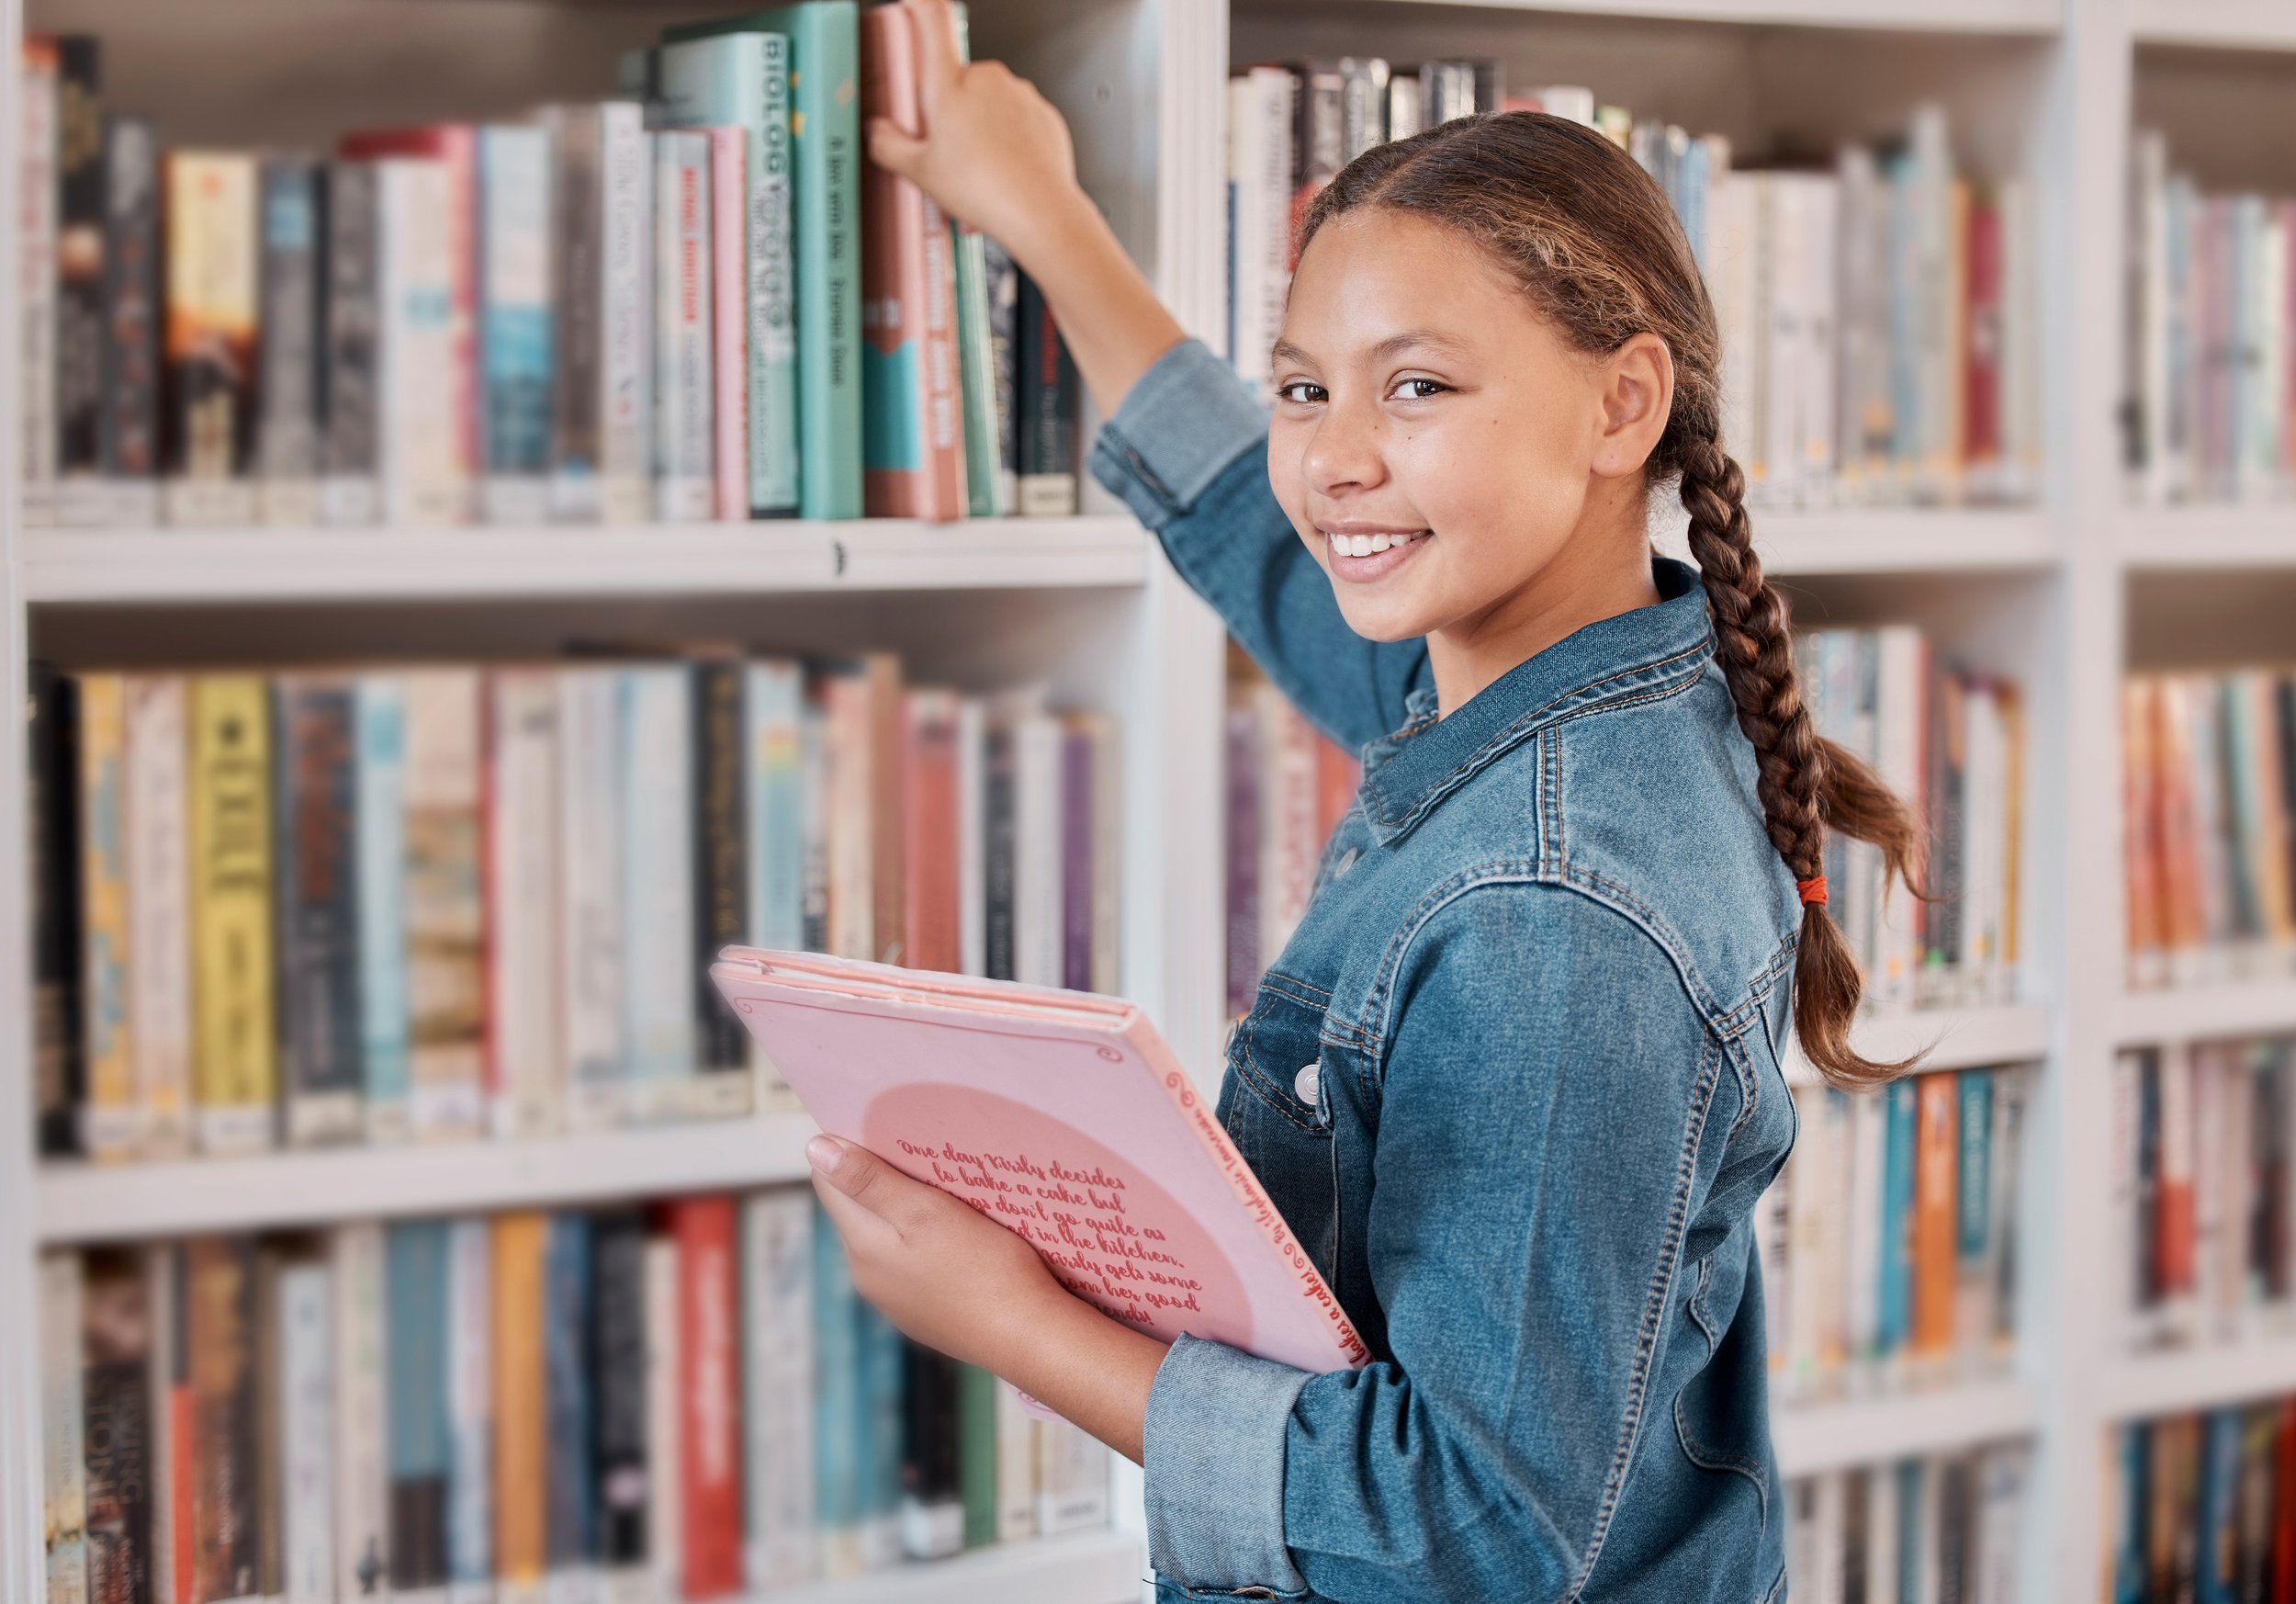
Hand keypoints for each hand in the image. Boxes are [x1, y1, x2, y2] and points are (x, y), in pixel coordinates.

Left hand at [805, 1131, 1062, 1370]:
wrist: (1029, 1335)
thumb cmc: (984, 1267)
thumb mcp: (925, 1211)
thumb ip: (868, 1181)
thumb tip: (814, 1148)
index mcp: (862, 1247)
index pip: (829, 1184)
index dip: (849, 1149)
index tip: (884, 1126)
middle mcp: (868, 1277)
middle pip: (858, 1210)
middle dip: (881, 1178)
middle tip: (923, 1151)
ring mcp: (896, 1302)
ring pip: (886, 1238)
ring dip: (905, 1210)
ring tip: (946, 1189)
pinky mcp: (924, 1315)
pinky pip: (912, 1265)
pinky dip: (925, 1242)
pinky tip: (960, 1236)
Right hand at [866, 0, 1090, 259]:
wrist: (1041, 213)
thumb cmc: (986, 190)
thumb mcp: (918, 173)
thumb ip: (888, 146)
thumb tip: (878, 133)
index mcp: (949, 83)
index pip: (931, 19)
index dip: (919, 3)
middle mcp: (986, 79)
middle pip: (957, 80)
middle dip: (949, 111)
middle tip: (944, 151)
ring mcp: (1019, 94)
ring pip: (988, 104)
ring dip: (979, 130)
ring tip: (976, 173)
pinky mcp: (1043, 114)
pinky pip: (1016, 121)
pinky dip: (1007, 142)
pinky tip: (1002, 172)